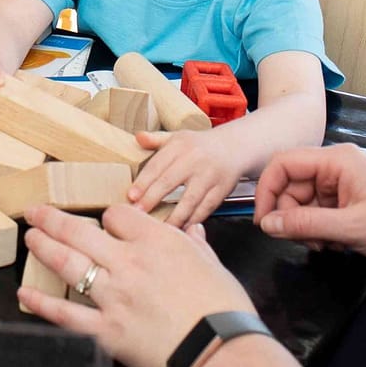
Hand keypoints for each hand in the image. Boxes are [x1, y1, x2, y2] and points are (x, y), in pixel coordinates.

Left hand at [19, 204, 255, 366]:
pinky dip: (43, 303)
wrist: (220, 351)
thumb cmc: (223, 308)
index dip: (109, 216)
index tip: (106, 222)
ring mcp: (113, 296)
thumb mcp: (212, 265)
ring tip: (30, 237)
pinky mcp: (106, 331)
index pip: (117, 215)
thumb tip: (193, 231)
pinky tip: (26, 293)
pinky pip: (66, 314)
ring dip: (45, 247)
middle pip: (80, 231)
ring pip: (68, 264)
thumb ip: (195, 245)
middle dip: (53, 219)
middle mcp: (128, 263)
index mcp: (156, 242)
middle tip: (36, 212)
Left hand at [129, 129, 244, 227]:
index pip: (157, 165)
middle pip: (169, 182)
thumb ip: (157, 139)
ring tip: (159, 228)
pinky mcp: (221, 189)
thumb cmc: (200, 145)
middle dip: (152, 199)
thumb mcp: (178, 137)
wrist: (234, 147)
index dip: (143, 182)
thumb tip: (138, 138)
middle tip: (138, 214)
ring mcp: (209, 175)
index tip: (131, 197)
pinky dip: (193, 220)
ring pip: (189, 200)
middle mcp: (195, 159)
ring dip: (173, 216)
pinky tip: (181, 229)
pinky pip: (205, 208)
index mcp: (180, 145)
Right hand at [251, 143, 365, 265]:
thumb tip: (266, 224)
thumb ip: (305, 224)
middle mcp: (336, 165)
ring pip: (303, 203)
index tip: (264, 222)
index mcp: (337, 159)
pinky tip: (338, 244)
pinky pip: (318, 212)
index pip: (284, 163)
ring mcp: (341, 182)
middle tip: (309, 243)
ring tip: (330, 245)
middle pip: (292, 187)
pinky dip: (321, 231)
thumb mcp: (350, 228)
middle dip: (293, 217)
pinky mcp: (346, 199)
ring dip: (308, 228)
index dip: (267, 190)